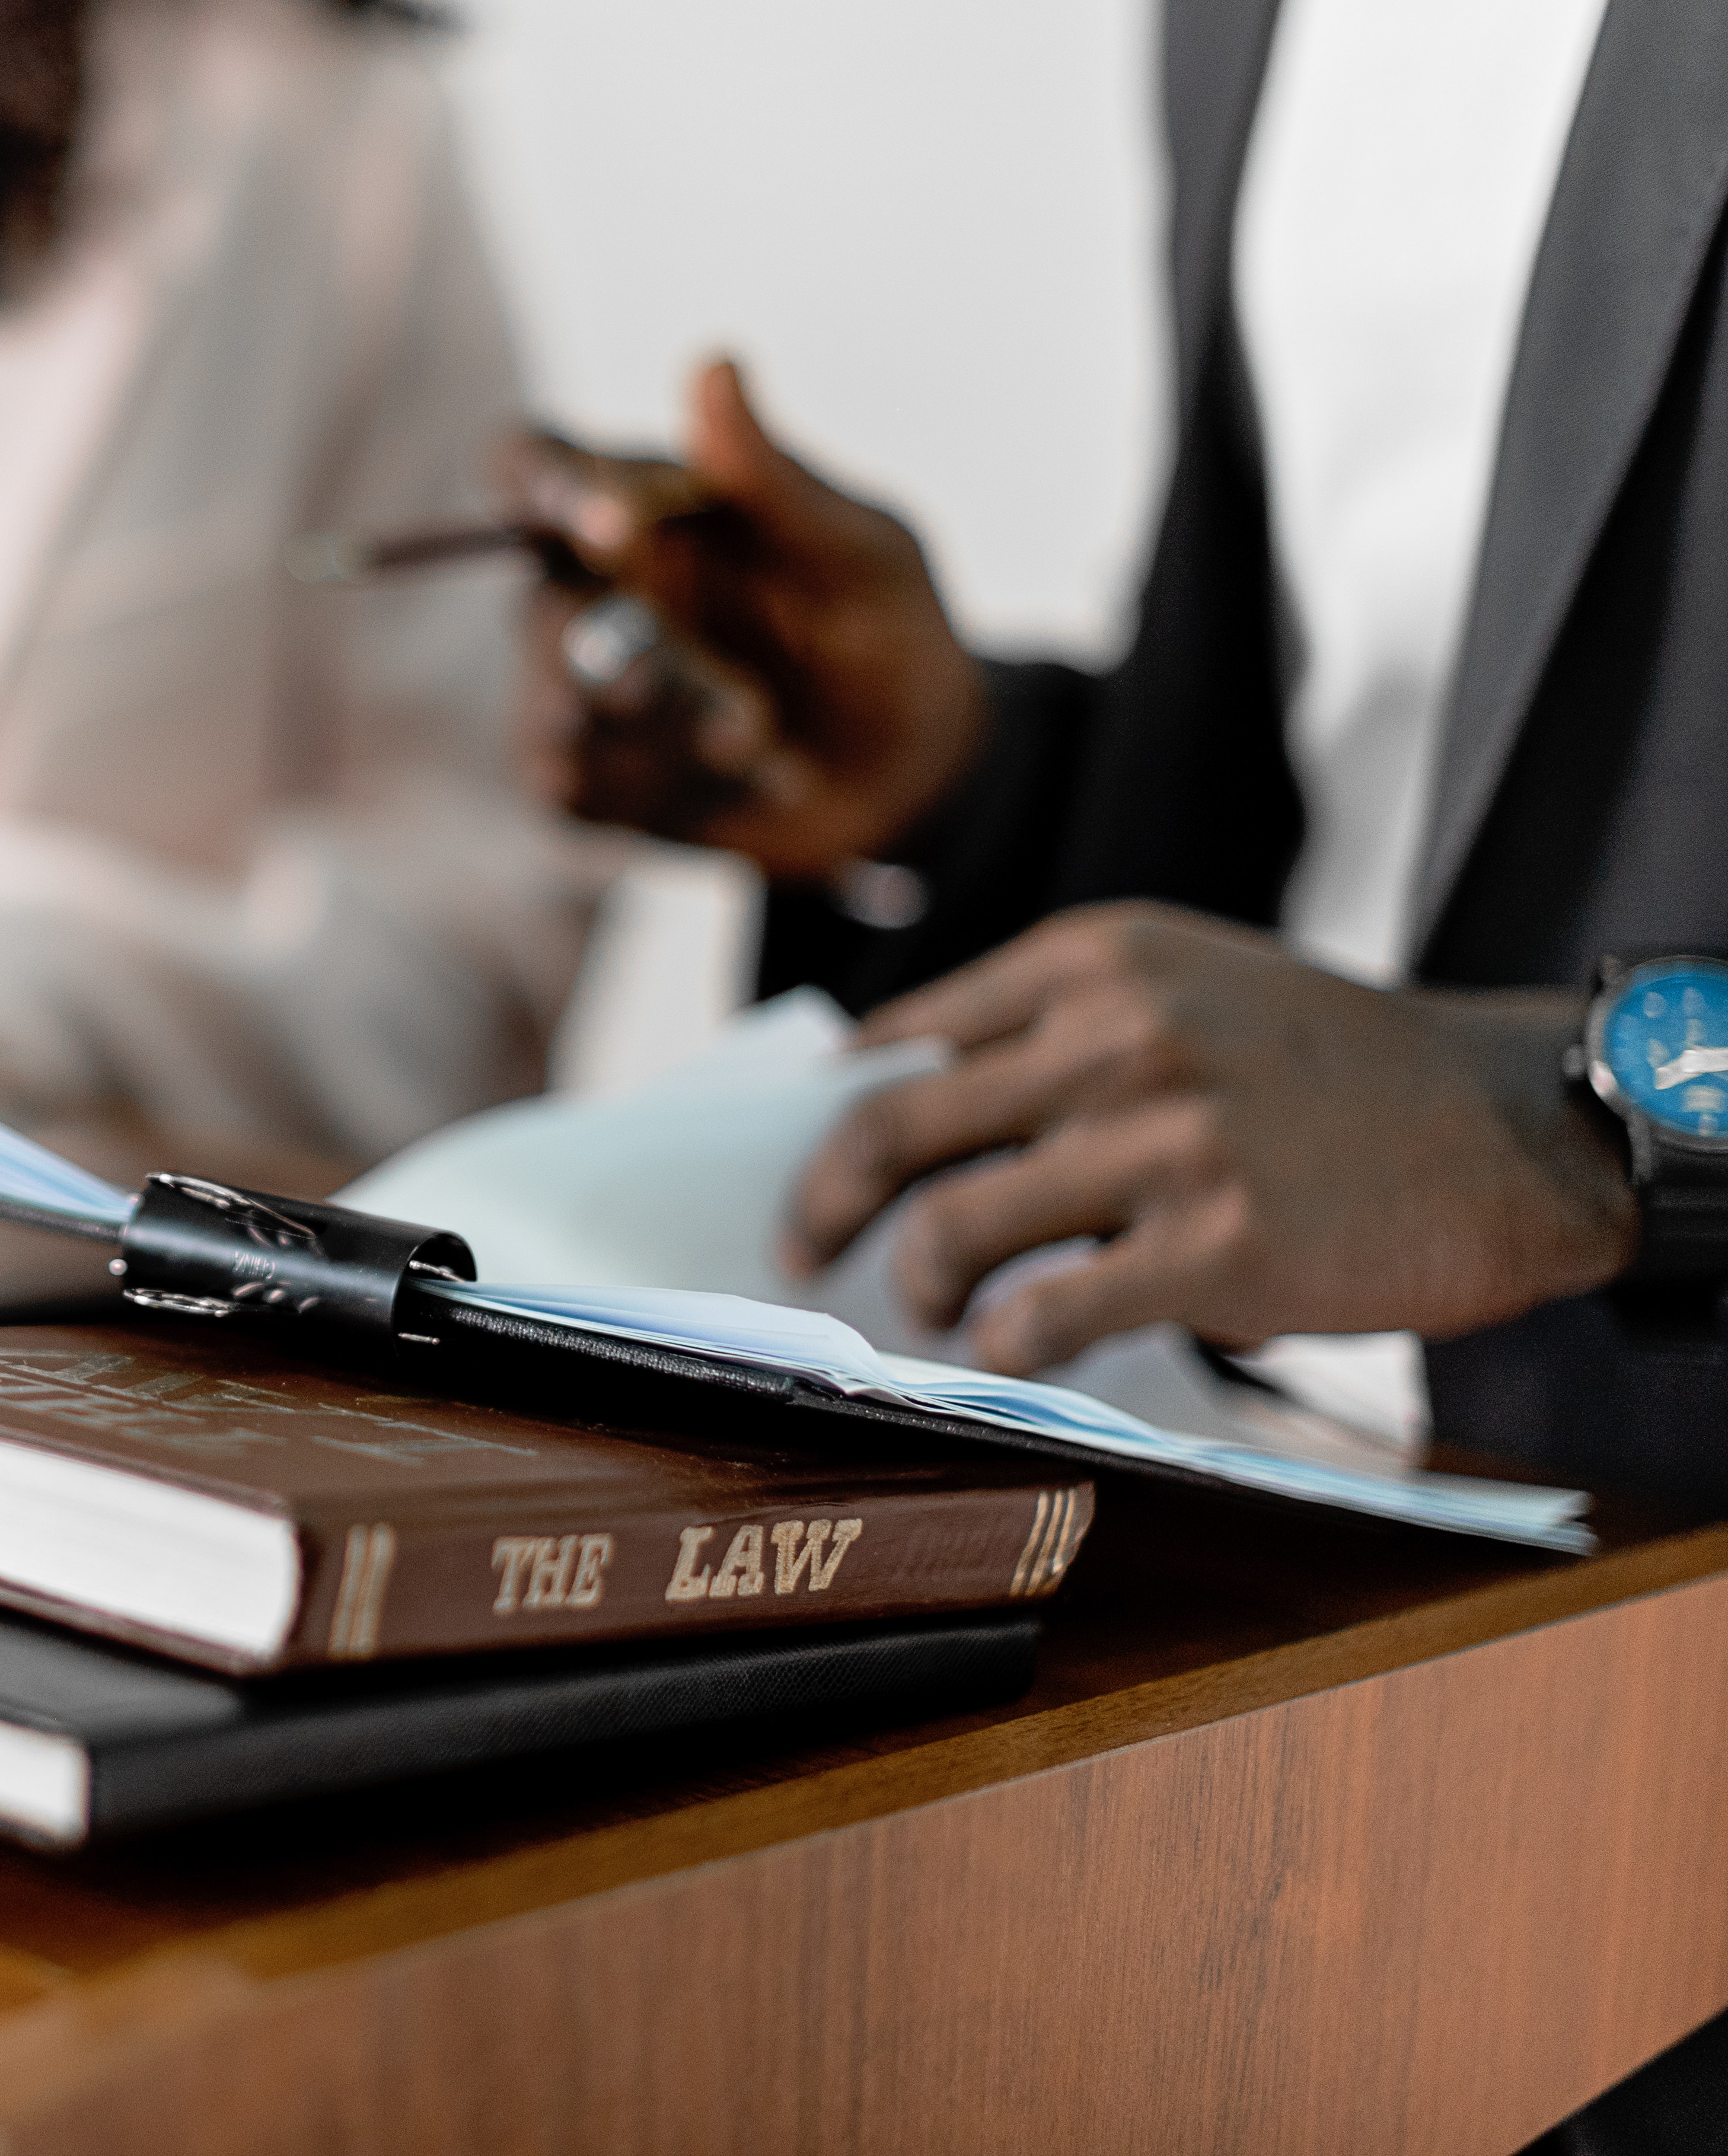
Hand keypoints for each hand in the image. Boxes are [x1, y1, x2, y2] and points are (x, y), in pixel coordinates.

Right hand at [503, 357, 986, 879]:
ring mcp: (577, 687)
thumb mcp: (861, 553)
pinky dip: (664, 789)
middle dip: (641, 660)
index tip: (609, 526)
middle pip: (537, 608)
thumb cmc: (889, 637)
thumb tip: (713, 363)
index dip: (541, 483)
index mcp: (641, 507)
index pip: (531, 463)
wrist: (913, 776)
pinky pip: (571, 787)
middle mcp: (589, 589)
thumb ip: (774, 477)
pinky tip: (740, 782)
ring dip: (674, 734)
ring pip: (557, 707)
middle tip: (745, 706)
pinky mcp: (586, 777)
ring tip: (762, 742)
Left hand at [785, 903, 1636, 1372]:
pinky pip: (1048, 1309)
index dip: (829, 1115)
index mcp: (1094, 959)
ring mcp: (1166, 1139)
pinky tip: (1014, 1350)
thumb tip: (892, 1095)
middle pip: (894, 1127)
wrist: (1508, 1126)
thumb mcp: (1187, 984)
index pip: (906, 1039)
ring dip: (917, 1283)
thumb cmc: (1331, 1069)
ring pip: (952, 1225)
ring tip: (931, 1308)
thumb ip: (1052, 1026)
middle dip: (824, 1202)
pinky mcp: (1215, 1244)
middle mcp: (1118, 1034)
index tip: (802, 1163)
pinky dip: (1007, 1343)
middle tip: (804, 1247)